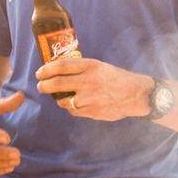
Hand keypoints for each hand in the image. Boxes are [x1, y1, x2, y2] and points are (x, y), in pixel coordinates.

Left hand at [36, 57, 151, 120]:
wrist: (137, 94)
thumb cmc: (116, 78)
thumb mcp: (100, 66)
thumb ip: (81, 68)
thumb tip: (57, 70)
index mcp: (91, 66)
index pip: (61, 66)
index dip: (46, 69)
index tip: (40, 73)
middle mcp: (89, 81)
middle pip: (57, 84)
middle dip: (44, 86)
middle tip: (41, 86)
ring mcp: (90, 98)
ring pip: (63, 101)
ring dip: (58, 99)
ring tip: (60, 97)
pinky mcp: (93, 112)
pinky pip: (73, 111)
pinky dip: (70, 108)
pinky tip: (75, 104)